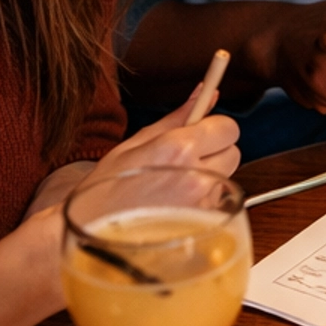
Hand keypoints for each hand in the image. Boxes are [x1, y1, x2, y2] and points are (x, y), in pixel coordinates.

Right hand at [29, 89, 241, 213]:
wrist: (92, 233)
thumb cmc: (106, 189)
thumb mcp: (137, 143)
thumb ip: (178, 117)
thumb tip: (206, 92)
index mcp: (179, 149)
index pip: (228, 128)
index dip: (215, 129)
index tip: (200, 133)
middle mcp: (196, 177)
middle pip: (233, 152)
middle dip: (214, 152)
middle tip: (184, 160)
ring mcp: (202, 205)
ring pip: (225, 178)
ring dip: (209, 177)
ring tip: (174, 185)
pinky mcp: (203, 226)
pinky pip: (215, 204)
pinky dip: (202, 201)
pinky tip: (175, 205)